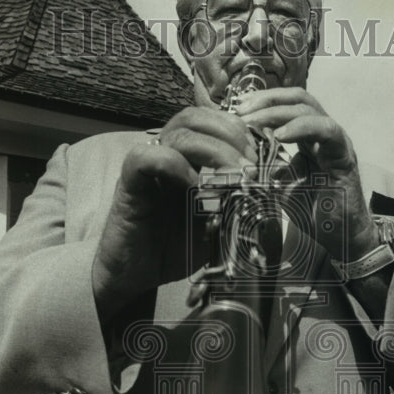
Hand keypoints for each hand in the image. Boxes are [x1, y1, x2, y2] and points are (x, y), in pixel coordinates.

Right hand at [92, 107, 256, 320]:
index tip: (260, 158)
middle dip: (231, 136)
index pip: (211, 122)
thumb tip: (265, 184)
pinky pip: (147, 157)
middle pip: (196, 118)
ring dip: (214, 150)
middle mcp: (166, 154)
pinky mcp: (128, 182)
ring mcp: (147, 166)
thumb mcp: (216, 223)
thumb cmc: (173, 248)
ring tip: (234, 175)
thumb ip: (234, 200)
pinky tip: (194, 188)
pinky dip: (175, 166)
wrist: (133, 275)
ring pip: (179, 133)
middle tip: (251, 166)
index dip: (239, 131)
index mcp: (188, 158)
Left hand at [235, 87, 378, 260]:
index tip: (236, 110)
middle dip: (266, 100)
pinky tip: (280, 136)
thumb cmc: (312, 211)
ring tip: (253, 120)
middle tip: (241, 110)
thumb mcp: (278, 186)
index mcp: (307, 137)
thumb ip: (264, 168)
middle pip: (297, 99)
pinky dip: (301, 127)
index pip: (286, 106)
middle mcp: (322, 133)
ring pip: (309, 109)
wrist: (339, 236)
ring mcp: (335, 141)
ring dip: (277, 111)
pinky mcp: (344, 154)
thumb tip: (238, 155)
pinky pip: (326, 130)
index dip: (262, 103)